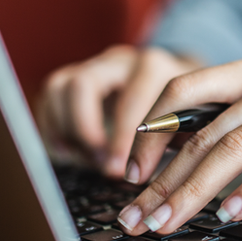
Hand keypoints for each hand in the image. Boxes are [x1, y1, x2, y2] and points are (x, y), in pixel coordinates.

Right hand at [37, 45, 201, 177]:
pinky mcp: (77, 76)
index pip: (131, 96)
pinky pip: (51, 96)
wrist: (180, 84)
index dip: (123, 138)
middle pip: (82, 85)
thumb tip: (157, 179)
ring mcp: (95, 66)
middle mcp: (120, 61)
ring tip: (87, 158)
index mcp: (153, 67)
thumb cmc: (186, 110)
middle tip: (101, 163)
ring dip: (67, 129)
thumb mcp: (190, 121)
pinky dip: (54, 126)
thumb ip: (175, 141)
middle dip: (86, 131)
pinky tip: (70, 150)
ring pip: (60, 88)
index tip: (122, 170)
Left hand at [116, 52, 241, 234]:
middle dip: (165, 180)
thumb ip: (234, 128)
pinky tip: (229, 214)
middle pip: (204, 131)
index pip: (183, 88)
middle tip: (138, 217)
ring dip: (196, 192)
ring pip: (235, 147)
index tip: (129, 175)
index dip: (149, 132)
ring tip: (171, 223)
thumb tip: (171, 169)